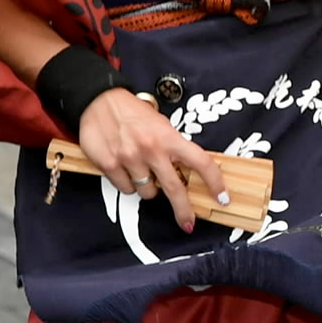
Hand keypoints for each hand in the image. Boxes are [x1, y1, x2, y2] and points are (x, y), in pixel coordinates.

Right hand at [75, 87, 227, 234]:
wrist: (99, 101)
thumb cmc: (132, 113)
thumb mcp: (161, 125)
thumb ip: (173, 147)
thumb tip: (185, 173)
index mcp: (169, 137)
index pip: (201, 162)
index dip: (215, 183)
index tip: (222, 197)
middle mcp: (151, 149)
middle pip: (174, 188)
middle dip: (183, 209)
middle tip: (188, 222)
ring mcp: (129, 158)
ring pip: (146, 192)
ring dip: (146, 187)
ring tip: (140, 170)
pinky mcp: (109, 164)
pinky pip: (125, 188)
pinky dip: (126, 183)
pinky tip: (123, 167)